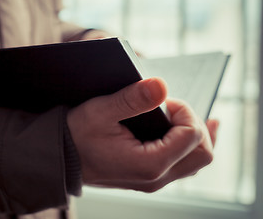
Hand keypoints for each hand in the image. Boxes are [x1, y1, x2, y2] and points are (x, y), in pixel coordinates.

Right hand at [67, 77, 217, 191]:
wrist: (61, 159)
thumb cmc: (76, 136)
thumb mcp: (100, 112)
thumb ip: (132, 99)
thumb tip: (161, 85)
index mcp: (149, 163)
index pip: (192, 135)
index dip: (185, 111)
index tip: (164, 100)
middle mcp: (156, 178)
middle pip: (203, 154)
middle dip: (198, 125)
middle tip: (178, 108)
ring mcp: (154, 181)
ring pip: (197, 161)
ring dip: (197, 137)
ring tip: (188, 116)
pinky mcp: (150, 177)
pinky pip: (183, 165)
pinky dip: (188, 146)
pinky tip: (181, 130)